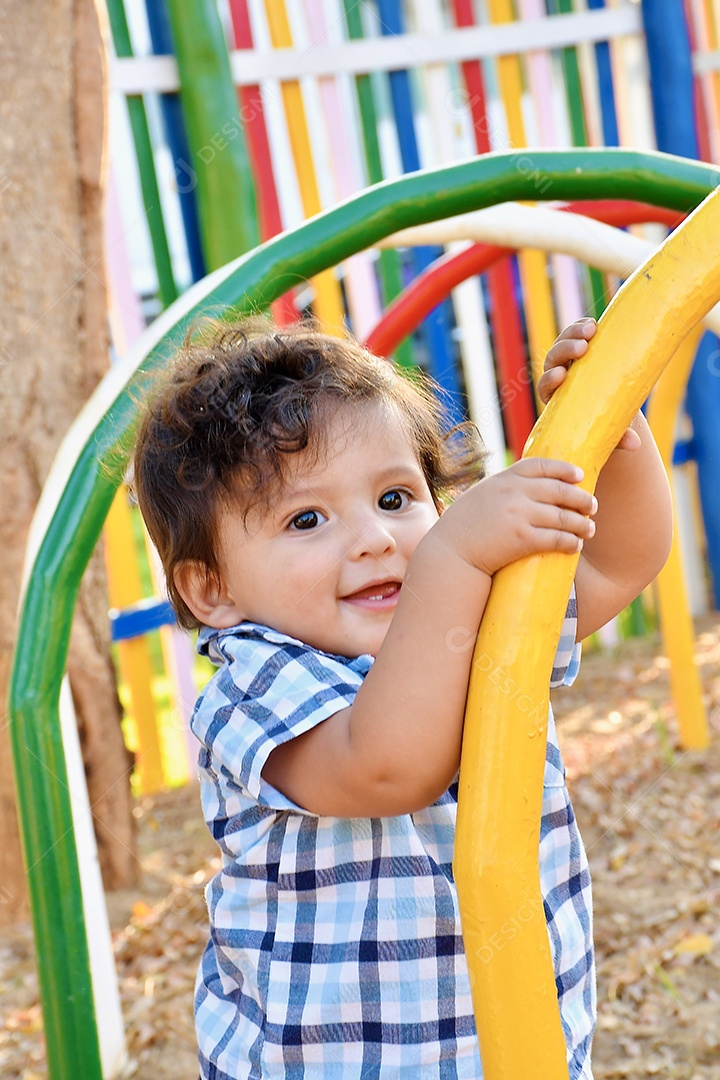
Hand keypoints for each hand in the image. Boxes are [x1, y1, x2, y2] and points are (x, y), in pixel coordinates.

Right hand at [437, 457, 596, 575]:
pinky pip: (556, 538)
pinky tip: (576, 545)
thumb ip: (504, 489)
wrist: (450, 552)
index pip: (541, 466)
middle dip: (581, 498)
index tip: (579, 476)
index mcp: (504, 479)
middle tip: (592, 506)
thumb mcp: (481, 496)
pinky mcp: (522, 539)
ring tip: (589, 529)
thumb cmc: (464, 527)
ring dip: (582, 523)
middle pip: (559, 490)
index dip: (564, 469)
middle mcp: (514, 493)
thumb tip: (530, 489)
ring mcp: (519, 515)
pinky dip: (570, 542)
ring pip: (564, 516)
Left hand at [538, 318, 640, 450]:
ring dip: (574, 334)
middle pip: (553, 360)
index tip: (561, 376)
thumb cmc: (605, 425)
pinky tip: (594, 324)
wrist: (609, 407)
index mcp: (556, 399)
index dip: (550, 380)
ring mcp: (568, 361)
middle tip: (582, 347)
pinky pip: (577, 334)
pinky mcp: (581, 349)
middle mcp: (558, 378)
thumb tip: (635, 444)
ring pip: (563, 342)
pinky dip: (582, 327)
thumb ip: (618, 438)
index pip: (545, 387)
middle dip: (565, 351)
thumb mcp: (610, 432)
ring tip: (592, 330)